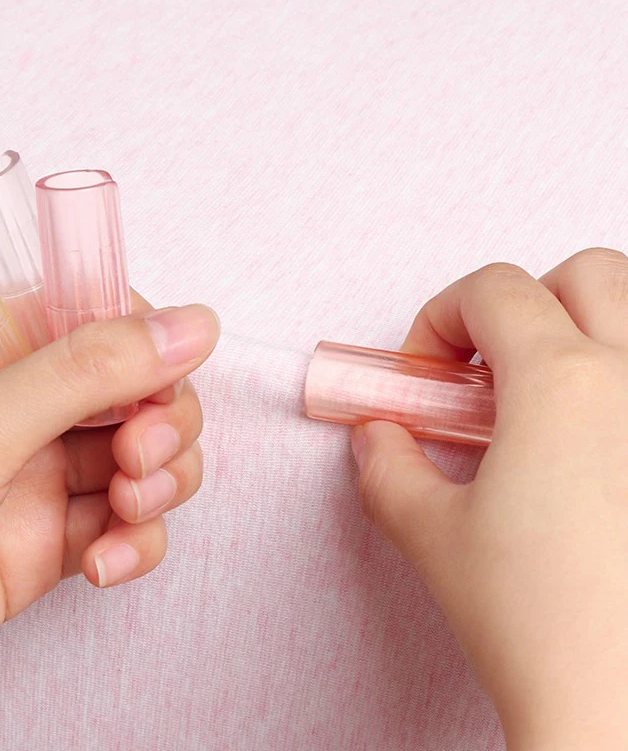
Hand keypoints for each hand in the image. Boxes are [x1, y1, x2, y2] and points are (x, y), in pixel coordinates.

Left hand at [0, 292, 218, 743]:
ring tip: (127, 508)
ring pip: (144, 457)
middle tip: (138, 456)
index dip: (147, 343)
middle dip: (162, 423)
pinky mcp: (50, 540)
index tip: (163, 380)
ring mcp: (39, 474)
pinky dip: (135, 542)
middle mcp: (21, 403)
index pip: (101, 313)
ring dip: (160, 482)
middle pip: (139, 389)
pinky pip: (125, 525)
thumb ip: (91, 371)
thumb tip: (191, 325)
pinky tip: (103, 563)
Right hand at [351, 249, 627, 749]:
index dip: (439, 319)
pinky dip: (618, 378)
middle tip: (489, 372)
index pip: (492, 290)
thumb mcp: (429, 533)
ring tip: (547, 397)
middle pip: (581, 274)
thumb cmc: (537, 624)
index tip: (425, 374)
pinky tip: (593, 444)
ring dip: (584, 327)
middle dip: (520, 305)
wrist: (618, 705)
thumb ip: (386, 464)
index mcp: (560, 385)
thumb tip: (377, 436)